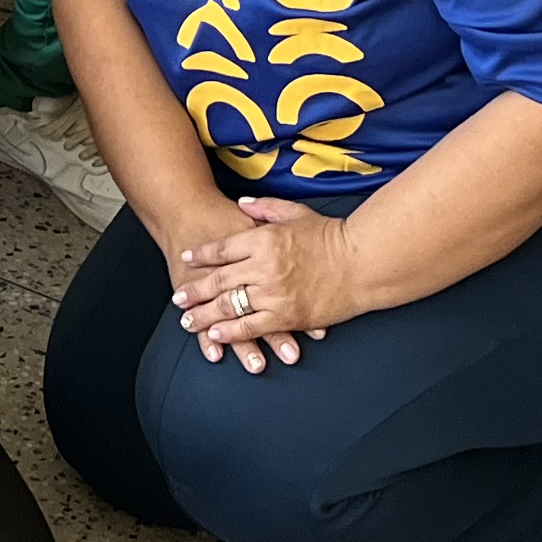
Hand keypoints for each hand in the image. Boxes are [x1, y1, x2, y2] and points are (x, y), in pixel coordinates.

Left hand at [173, 196, 355, 370]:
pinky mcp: (288, 317)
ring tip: (188, 320)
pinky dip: (230, 333)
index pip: (223, 248)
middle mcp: (264, 268)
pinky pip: (252, 327)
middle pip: (219, 280)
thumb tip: (241, 204)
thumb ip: (265, 208)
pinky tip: (215, 336)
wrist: (363, 263)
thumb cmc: (332, 236)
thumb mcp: (295, 213)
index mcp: (264, 239)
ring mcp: (275, 294)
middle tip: (178, 296)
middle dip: (195, 289)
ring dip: (205, 315)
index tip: (188, 257)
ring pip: (230, 307)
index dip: (202, 254)